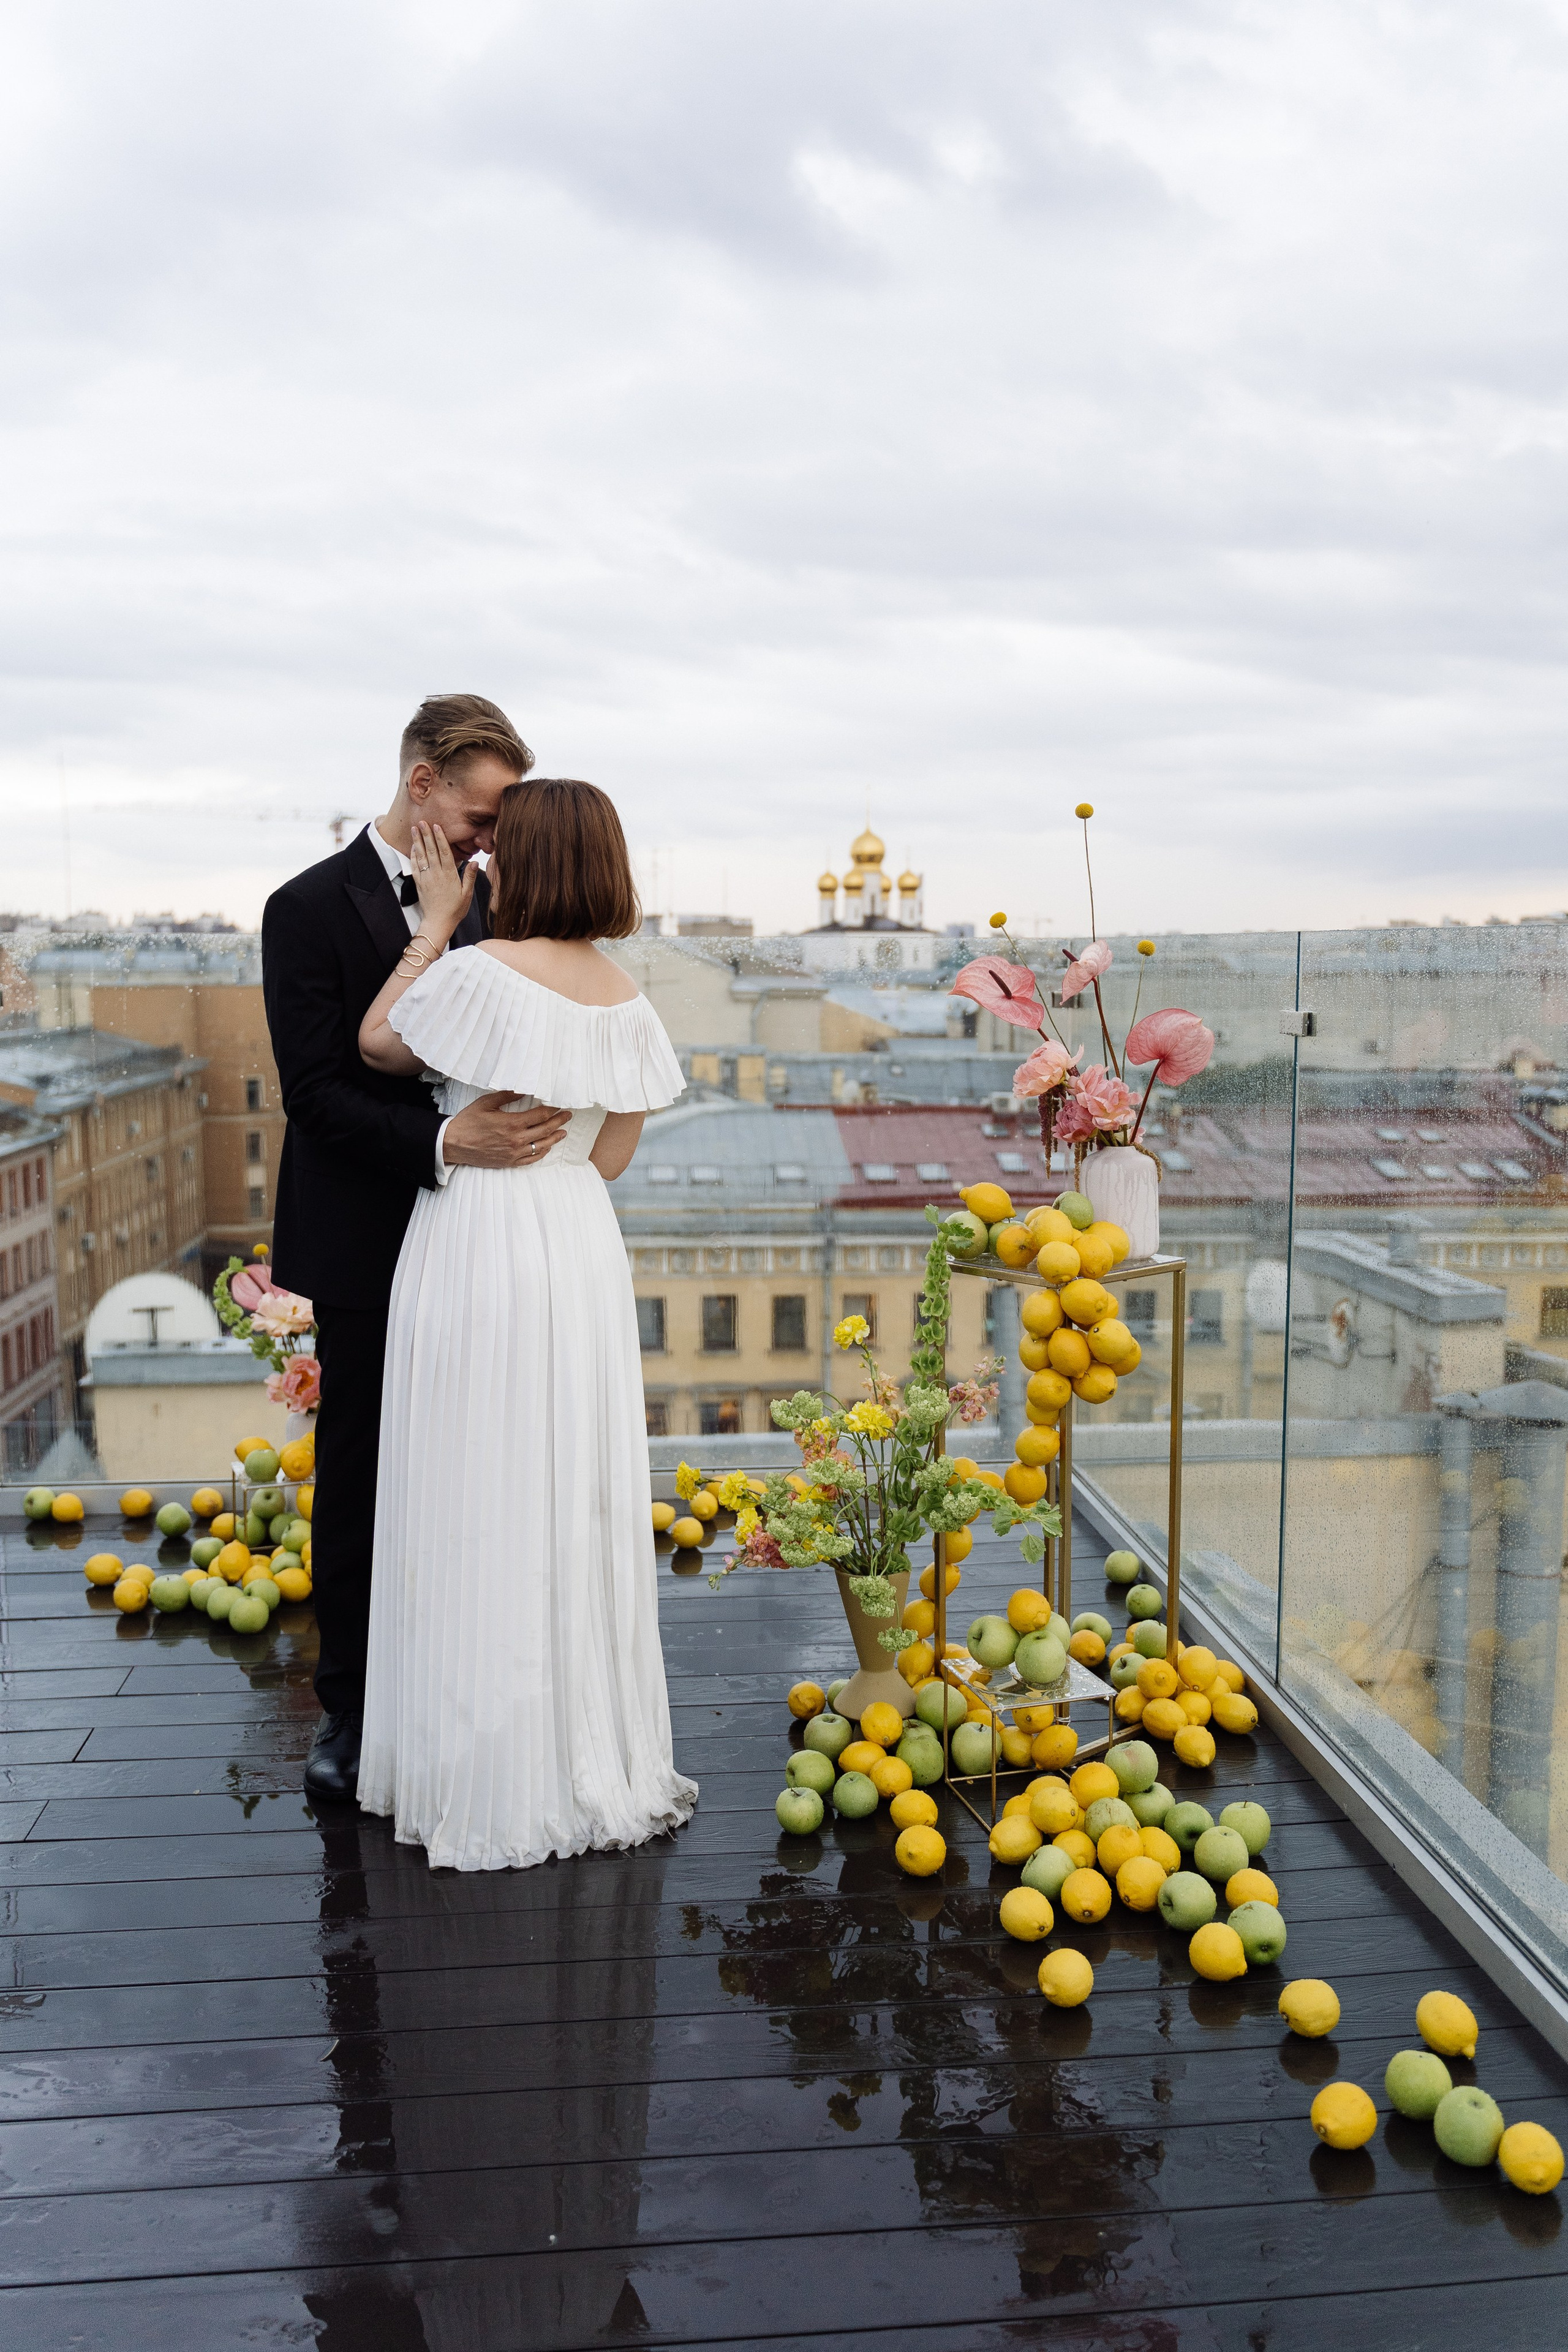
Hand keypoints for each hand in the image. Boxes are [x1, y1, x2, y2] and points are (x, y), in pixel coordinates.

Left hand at [410, 821, 475, 941]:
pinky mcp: (419, 883)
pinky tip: (413, 846)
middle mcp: (436, 874)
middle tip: (422, 821)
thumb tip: (474, 861)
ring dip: (417, 841)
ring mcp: (426, 878)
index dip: (440, 838)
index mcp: (449, 875)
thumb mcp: (467, 894)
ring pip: (421, 856)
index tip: (436, 826)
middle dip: (426, 834)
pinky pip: (415, 866)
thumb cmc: (455, 909)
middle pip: (431, 850)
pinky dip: (413, 855)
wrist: (438, 922)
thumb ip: (469, 877)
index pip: (444, 852)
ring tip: (414, 828)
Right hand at [441, 1092, 570, 1168]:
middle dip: (559, 1121)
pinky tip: (547, 1148)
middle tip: (568, 1115)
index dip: (552, 1110)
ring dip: (555, 1138)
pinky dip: (542, 1153)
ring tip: (563, 1132)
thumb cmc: (468, 1121)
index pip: (540, 1115)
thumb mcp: (486, 1102)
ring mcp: (514, 1153)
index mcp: (512, 1123)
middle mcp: (516, 1139)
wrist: (453, 1144)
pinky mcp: (509, 1162)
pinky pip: (531, 1159)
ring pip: (541, 1146)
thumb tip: (523, 1089)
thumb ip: (507, 1096)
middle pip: (545, 1130)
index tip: (560, 1105)